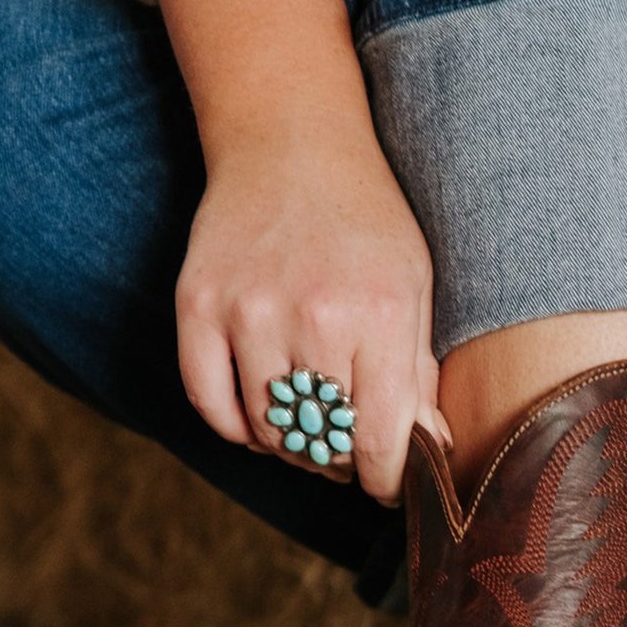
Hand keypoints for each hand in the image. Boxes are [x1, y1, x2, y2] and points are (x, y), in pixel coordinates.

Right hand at [176, 126, 445, 504]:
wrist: (289, 141)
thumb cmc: (367, 220)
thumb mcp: (414, 287)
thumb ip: (419, 373)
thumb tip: (430, 451)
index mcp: (379, 315)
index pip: (379, 440)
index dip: (385, 480)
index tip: (387, 485)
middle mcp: (314, 316)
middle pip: (323, 442)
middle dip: (342, 462)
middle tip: (351, 453)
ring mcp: (248, 309)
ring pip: (268, 430)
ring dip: (292, 447)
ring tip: (311, 430)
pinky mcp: (197, 302)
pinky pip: (209, 402)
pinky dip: (236, 428)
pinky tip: (260, 419)